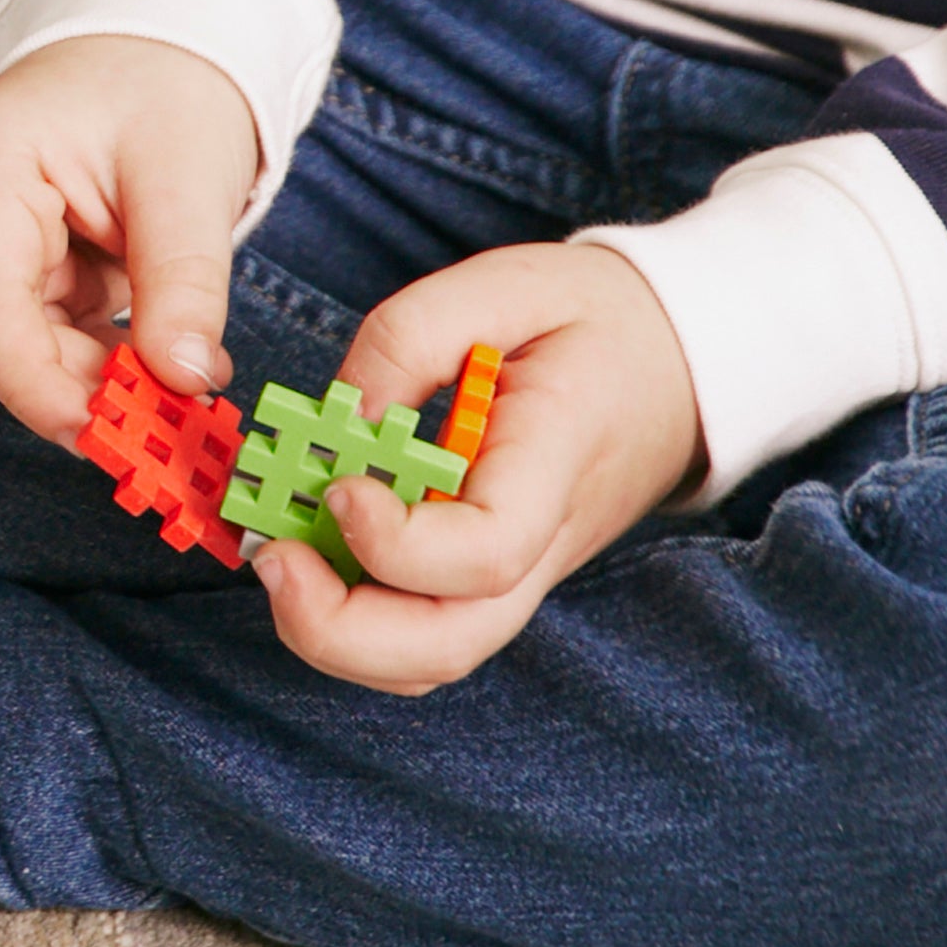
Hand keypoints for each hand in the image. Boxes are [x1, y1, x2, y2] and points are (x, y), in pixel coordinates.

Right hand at [0, 33, 260, 445]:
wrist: (154, 43)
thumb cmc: (164, 85)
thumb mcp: (189, 178)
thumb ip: (184, 282)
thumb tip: (184, 381)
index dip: (41, 389)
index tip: (112, 439)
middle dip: (80, 391)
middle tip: (173, 429)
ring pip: (15, 350)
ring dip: (95, 380)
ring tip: (185, 389)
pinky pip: (37, 335)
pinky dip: (96, 359)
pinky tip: (161, 360)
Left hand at [256, 243, 701, 694]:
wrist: (673, 365)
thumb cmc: (591, 323)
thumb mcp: (506, 284)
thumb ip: (410, 338)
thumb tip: (338, 415)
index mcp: (555, 467)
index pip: (485, 554)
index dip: (397, 544)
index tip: (340, 484)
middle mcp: (539, 547)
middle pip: (445, 646)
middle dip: (337, 628)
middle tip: (272, 555)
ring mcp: (518, 576)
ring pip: (428, 661)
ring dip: (335, 637)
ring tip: (280, 555)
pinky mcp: (491, 580)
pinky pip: (422, 638)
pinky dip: (353, 624)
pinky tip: (313, 554)